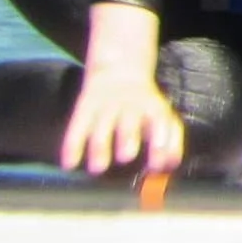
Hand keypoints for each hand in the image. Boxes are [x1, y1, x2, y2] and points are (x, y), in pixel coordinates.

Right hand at [63, 2, 184, 175]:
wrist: (118, 73)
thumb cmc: (145, 107)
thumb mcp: (163, 116)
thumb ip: (171, 143)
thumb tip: (170, 166)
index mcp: (154, 108)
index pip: (160, 124)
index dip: (160, 143)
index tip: (157, 164)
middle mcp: (130, 106)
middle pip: (129, 123)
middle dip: (128, 139)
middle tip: (127, 157)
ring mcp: (106, 106)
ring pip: (101, 126)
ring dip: (100, 147)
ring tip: (98, 168)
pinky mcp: (84, 108)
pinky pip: (76, 127)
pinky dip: (72, 146)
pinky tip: (70, 164)